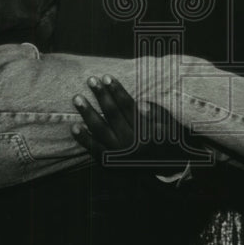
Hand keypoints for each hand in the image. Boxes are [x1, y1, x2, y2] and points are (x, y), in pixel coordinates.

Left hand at [71, 75, 188, 169]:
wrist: (168, 167)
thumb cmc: (169, 139)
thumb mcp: (168, 124)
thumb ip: (155, 113)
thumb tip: (140, 104)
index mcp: (146, 131)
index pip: (128, 106)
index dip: (117, 91)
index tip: (107, 77)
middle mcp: (131, 143)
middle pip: (113, 115)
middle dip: (101, 96)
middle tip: (91, 80)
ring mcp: (120, 154)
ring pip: (100, 130)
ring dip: (88, 113)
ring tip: (77, 98)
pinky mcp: (112, 164)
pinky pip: (95, 150)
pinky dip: (84, 139)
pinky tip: (74, 127)